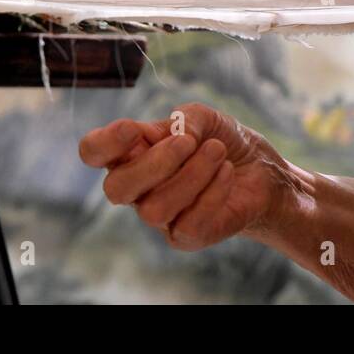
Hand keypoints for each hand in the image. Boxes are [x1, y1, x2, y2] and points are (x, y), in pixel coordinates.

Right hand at [78, 103, 293, 249]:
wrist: (260, 170)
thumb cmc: (221, 141)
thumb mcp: (205, 117)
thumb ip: (185, 119)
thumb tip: (178, 135)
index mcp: (132, 153)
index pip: (94, 152)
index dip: (104, 143)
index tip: (131, 128)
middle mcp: (138, 188)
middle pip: (116, 189)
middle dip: (154, 164)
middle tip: (188, 142)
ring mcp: (160, 216)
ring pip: (154, 209)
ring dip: (191, 175)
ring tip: (218, 151)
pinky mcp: (186, 236)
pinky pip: (189, 223)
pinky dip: (212, 192)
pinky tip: (226, 172)